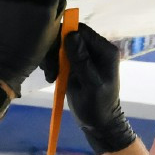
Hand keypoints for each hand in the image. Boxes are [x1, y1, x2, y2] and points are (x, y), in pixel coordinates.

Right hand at [41, 23, 135, 154]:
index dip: (65, 37)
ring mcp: (83, 56)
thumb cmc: (98, 106)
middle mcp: (94, 49)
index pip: (81, 31)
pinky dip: (51, 64)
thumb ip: (82, 60)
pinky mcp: (73, 64)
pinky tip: (51, 77)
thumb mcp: (91, 84)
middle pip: (68, 36)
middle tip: (51, 69)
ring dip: (51, 58)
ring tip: (51, 75)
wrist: (98, 123)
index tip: (55, 54)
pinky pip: (58, 56)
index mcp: (104, 50)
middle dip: (56, 50)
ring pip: (60, 46)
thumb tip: (71, 34)